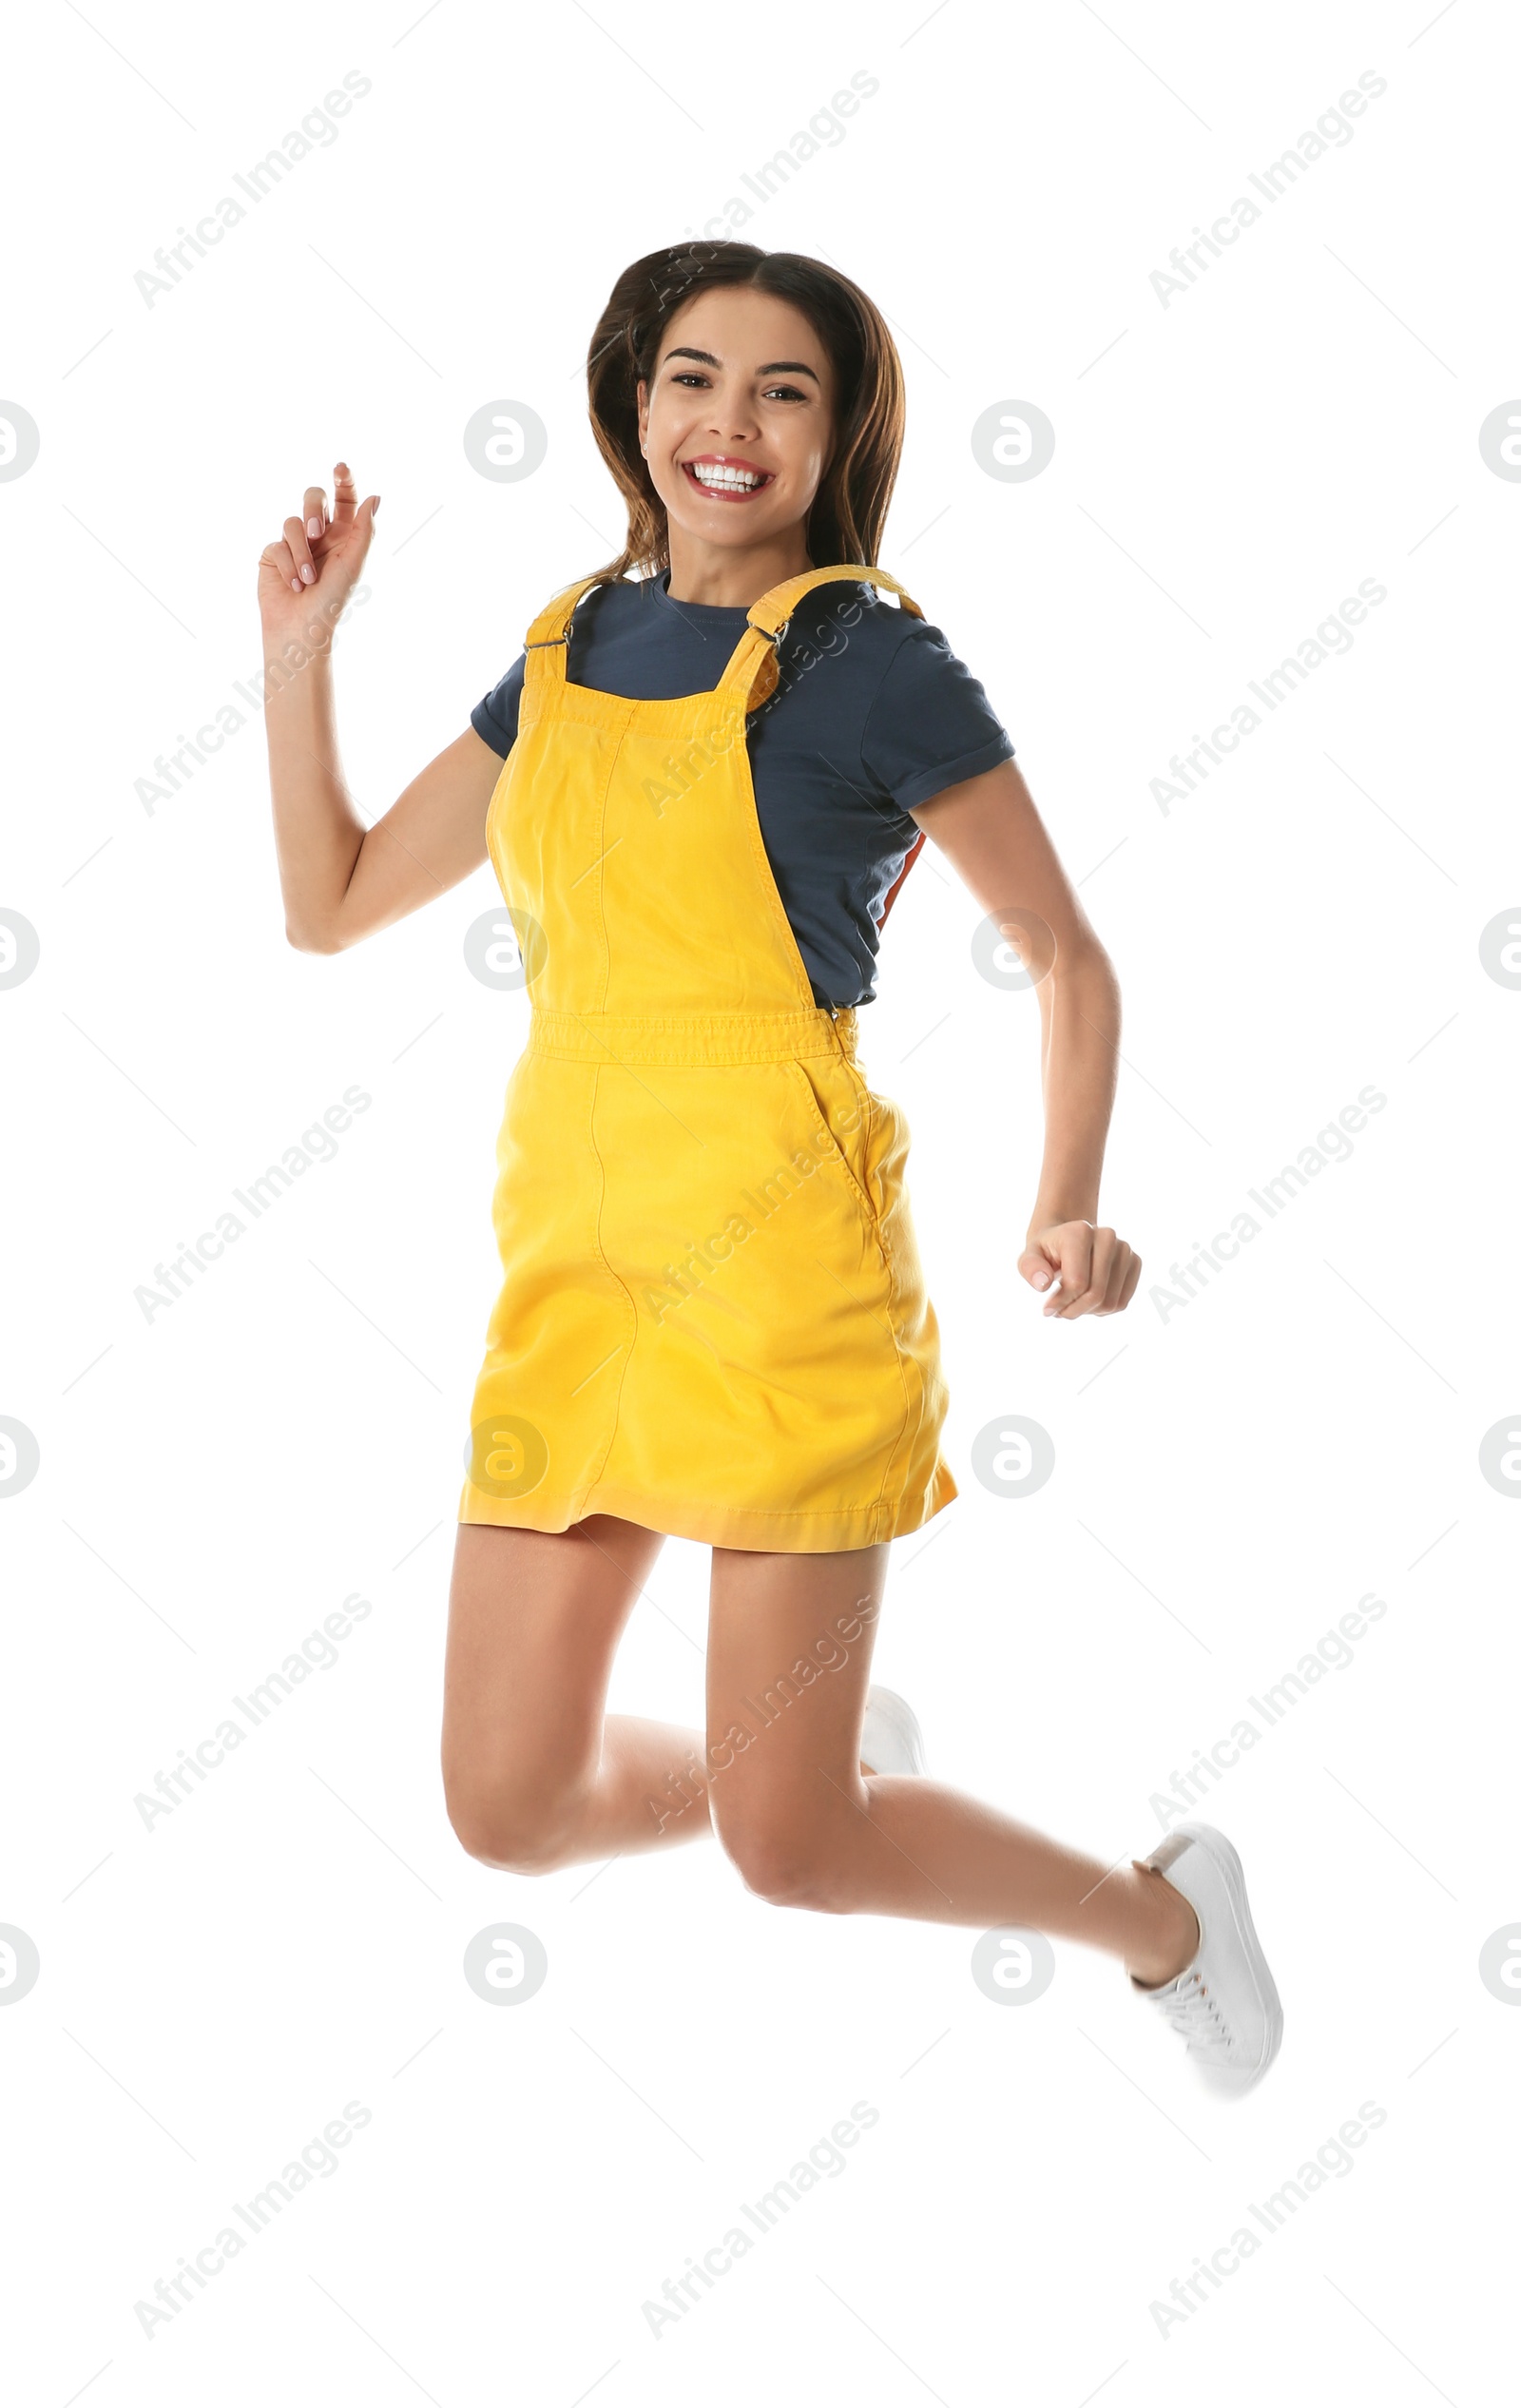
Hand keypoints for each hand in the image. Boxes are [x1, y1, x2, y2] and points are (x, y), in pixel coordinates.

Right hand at [257, 460, 378, 645]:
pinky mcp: (274, 553)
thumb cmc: (332, 601)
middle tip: (317, 533)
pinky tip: (295, 586)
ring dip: (301, 552)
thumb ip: (364, 530)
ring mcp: (295, 543)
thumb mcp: (353, 564)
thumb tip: (375, 497)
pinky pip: (278, 544)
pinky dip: (289, 566)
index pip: (344, 498)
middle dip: (313, 511)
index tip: (341, 467)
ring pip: (292, 521)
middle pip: (313, 498)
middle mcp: (319, 535)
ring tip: (308, 579)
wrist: (301, 629)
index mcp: (344, 535)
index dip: (343, 480)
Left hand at [1018, 1221, 1140, 1318]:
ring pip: (1111, 1302)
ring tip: (1073, 1303)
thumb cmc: (1047, 1252)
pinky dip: (1103, 1309)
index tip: (1047, 1308)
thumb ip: (1030, 1268)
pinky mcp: (1134, 1262)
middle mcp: (1107, 1236)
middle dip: (1074, 1310)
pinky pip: (1121, 1302)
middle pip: (1096, 1294)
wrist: (1067, 1240)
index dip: (1061, 1303)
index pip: (1077, 1282)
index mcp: (1081, 1232)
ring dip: (1088, 1311)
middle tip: (1059, 1311)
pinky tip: (1088, 1299)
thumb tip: (1044, 1284)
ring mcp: (1125, 1249)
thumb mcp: (1029, 1257)